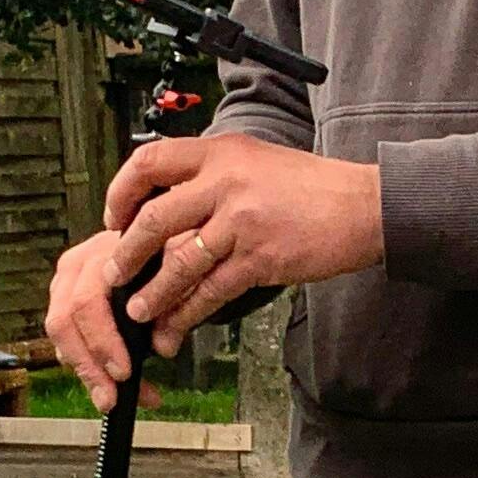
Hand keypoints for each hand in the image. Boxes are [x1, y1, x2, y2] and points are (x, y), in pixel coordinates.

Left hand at [42, 139, 383, 408]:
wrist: (364, 205)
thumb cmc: (313, 188)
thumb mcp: (256, 162)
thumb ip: (214, 177)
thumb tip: (170, 206)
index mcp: (221, 152)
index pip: (149, 162)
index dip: (122, 192)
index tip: (114, 216)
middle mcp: (226, 181)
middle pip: (154, 218)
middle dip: (126, 254)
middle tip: (113, 274)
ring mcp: (242, 221)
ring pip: (178, 262)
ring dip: (152, 292)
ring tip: (137, 310)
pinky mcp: (260, 257)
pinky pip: (211, 290)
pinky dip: (187, 312)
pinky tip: (175, 325)